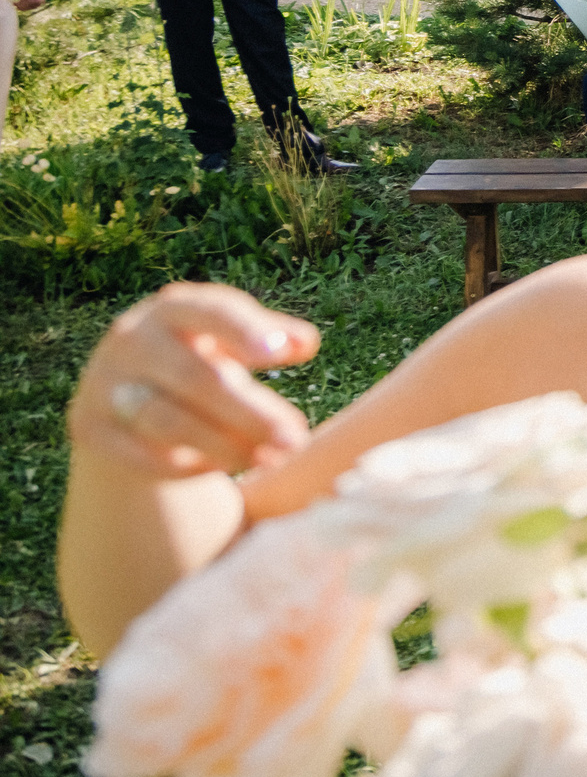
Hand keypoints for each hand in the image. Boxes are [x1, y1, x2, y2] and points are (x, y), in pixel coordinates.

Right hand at [68, 284, 319, 477]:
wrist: (120, 393)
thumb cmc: (196, 355)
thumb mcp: (228, 338)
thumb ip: (269, 335)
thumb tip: (306, 342)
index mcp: (173, 308)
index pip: (210, 312)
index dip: (245, 330)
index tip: (282, 353)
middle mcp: (132, 341)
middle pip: (194, 378)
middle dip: (250, 413)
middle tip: (295, 440)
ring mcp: (105, 384)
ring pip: (168, 421)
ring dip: (225, 446)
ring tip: (270, 461)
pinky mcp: (90, 428)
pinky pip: (143, 455)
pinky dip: (189, 465)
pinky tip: (226, 468)